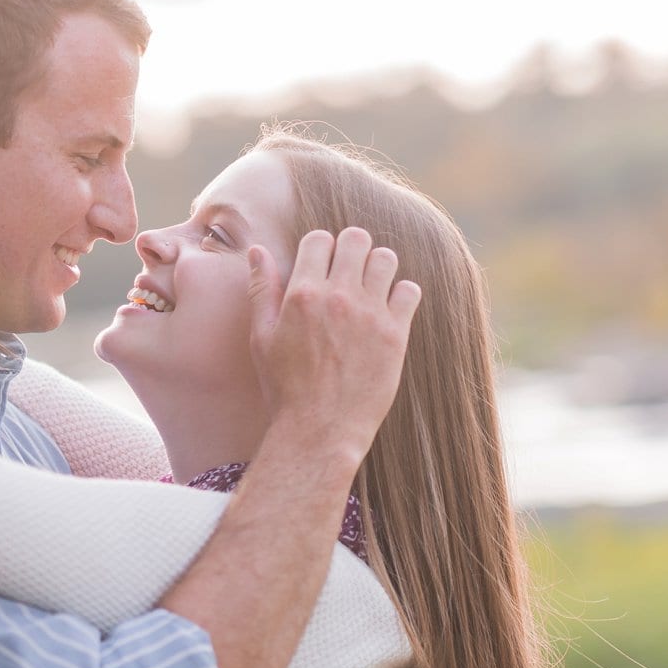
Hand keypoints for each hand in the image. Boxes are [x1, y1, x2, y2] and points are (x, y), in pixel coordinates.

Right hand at [246, 226, 421, 464]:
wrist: (319, 429)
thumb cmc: (284, 387)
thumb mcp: (261, 337)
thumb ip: (261, 290)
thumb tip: (257, 251)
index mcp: (302, 294)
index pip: (319, 239)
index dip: (320, 247)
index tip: (321, 263)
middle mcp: (338, 297)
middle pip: (357, 239)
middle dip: (351, 248)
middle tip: (348, 269)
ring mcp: (370, 314)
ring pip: (386, 259)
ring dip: (377, 266)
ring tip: (369, 286)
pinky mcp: (395, 334)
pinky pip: (410, 291)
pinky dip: (401, 293)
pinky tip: (387, 309)